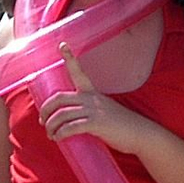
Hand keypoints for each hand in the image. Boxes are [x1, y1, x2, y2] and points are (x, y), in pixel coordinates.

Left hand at [37, 44, 152, 154]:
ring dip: (51, 126)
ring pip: (62, 115)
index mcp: (93, 93)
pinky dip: (61, 133)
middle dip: (45, 109)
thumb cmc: (122, 126)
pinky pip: (72, 127)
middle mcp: (91, 99)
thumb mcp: (105, 110)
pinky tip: (58, 138)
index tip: (62, 44)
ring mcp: (94, 110)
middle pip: (59, 98)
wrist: (141, 134)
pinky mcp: (96, 124)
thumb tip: (73, 119)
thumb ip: (89, 110)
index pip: (78, 72)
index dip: (69, 59)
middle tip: (42, 121)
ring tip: (51, 135)